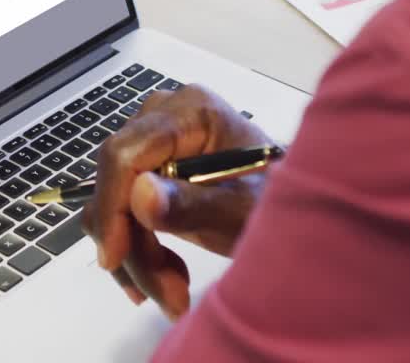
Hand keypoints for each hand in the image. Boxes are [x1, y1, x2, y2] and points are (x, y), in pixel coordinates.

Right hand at [82, 84, 272, 319]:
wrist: (297, 209)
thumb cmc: (281, 205)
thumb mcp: (243, 212)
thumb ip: (194, 204)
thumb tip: (139, 194)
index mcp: (191, 112)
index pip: (125, 154)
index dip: (113, 206)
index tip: (115, 258)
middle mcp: (163, 116)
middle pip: (116, 181)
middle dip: (133, 244)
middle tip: (167, 296)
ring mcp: (154, 139)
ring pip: (113, 202)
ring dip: (136, 255)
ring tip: (174, 295)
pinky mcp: (149, 165)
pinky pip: (121, 208)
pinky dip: (136, 248)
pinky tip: (166, 278)